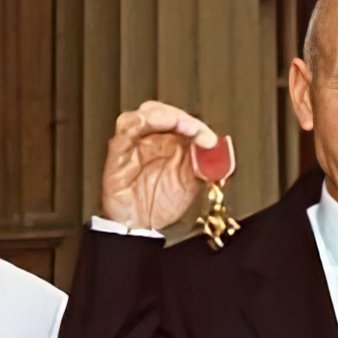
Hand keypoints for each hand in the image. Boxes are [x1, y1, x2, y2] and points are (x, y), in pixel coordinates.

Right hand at [99, 101, 221, 230]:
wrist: (140, 226)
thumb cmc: (160, 204)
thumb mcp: (191, 183)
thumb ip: (204, 163)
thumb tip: (218, 149)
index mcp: (169, 143)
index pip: (181, 120)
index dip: (197, 125)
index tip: (210, 140)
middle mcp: (150, 140)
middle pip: (161, 111)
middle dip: (181, 117)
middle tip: (195, 130)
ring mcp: (134, 144)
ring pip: (144, 115)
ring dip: (164, 115)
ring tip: (179, 124)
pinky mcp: (119, 152)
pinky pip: (126, 129)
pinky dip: (140, 123)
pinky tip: (155, 124)